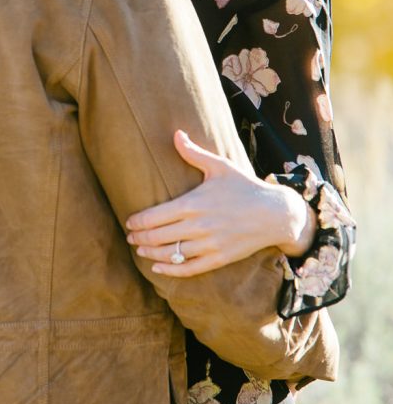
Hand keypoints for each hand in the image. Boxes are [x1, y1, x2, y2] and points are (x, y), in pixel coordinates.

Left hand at [125, 130, 315, 276]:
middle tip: (129, 236)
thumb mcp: (219, 166)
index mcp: (194, 203)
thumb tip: (176, 133)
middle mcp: (199, 226)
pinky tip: (157, 267)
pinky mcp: (219, 259)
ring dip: (150, 253)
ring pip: (171, 254)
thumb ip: (193, 153)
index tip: (128, 222)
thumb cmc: (244, 186)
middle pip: (159, 237)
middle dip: (140, 237)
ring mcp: (209, 245)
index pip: (156, 216)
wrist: (274, 213)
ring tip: (139, 250)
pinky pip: (189, 269)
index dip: (138, 221)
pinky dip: (170, 270)